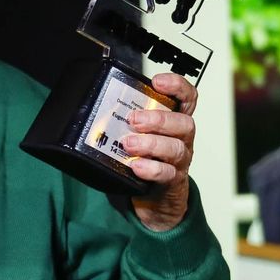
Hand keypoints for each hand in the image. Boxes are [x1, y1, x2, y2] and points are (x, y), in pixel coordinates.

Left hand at [124, 73, 196, 232]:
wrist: (157, 198)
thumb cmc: (146, 159)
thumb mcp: (141, 135)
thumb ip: (127, 121)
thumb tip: (93, 109)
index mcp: (174, 122)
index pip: (187, 98)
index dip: (177, 86)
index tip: (157, 82)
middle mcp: (182, 139)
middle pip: (184, 123)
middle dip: (158, 119)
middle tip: (134, 119)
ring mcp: (179, 161)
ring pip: (176, 148)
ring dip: (151, 143)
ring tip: (129, 144)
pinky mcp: (172, 181)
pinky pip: (167, 174)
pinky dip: (151, 169)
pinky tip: (137, 167)